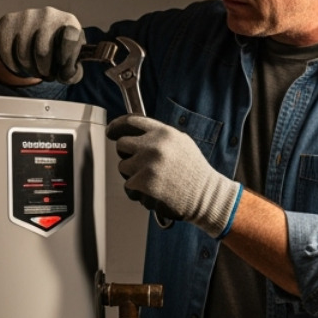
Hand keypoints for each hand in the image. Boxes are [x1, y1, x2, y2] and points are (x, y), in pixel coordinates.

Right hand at [0, 7, 84, 83]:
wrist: (37, 36)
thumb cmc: (59, 51)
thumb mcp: (71, 62)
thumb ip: (73, 73)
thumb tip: (64, 76)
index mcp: (69, 22)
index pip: (70, 39)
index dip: (66, 59)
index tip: (62, 67)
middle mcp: (48, 14)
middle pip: (42, 52)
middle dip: (44, 70)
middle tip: (46, 74)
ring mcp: (27, 16)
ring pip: (23, 54)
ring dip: (29, 69)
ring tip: (35, 70)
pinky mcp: (9, 20)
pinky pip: (6, 51)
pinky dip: (13, 65)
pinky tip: (20, 66)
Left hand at [107, 115, 241, 236]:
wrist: (206, 196)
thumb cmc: (195, 172)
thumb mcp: (182, 143)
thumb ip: (159, 136)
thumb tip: (137, 134)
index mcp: (163, 132)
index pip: (130, 121)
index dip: (117, 126)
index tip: (111, 132)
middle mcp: (153, 145)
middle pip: (122, 144)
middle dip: (127, 154)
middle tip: (140, 164)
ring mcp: (146, 164)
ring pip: (123, 166)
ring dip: (133, 174)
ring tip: (153, 180)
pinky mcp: (142, 183)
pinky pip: (128, 185)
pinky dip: (137, 191)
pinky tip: (153, 191)